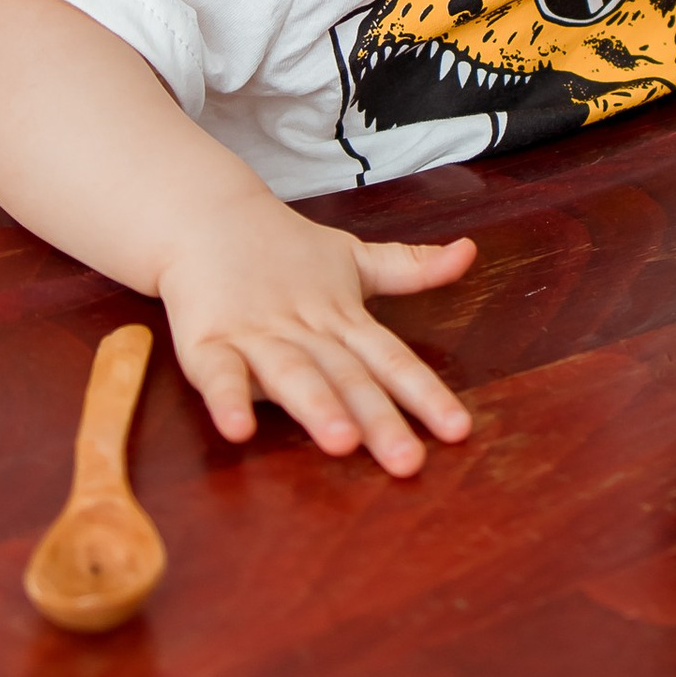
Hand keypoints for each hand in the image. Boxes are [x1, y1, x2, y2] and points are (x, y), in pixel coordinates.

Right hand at [157, 194, 476, 477]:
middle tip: (408, 461)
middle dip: (379, 419)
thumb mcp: (353, 258)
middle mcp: (306, 330)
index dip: (426, 393)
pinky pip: (218, 373)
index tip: (458, 430)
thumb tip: (470, 251)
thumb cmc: (285, 251)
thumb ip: (410, 268)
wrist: (205, 216)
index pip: (393, 359)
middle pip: (349, 377)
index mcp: (344, 318)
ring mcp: (256, 335)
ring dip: (316, 405)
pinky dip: (228, 398)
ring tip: (341, 442)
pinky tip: (238, 429)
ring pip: (292, 373)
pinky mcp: (208, 340)